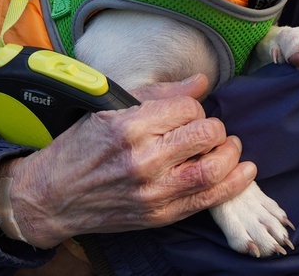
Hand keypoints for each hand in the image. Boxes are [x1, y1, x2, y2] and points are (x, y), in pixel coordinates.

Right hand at [0, 74, 255, 247]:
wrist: (53, 196)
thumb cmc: (80, 147)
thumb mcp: (111, 109)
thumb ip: (161, 94)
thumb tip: (202, 82)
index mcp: (129, 126)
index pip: (187, 108)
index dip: (193, 107)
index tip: (187, 111)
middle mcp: (143, 159)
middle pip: (205, 135)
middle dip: (215, 127)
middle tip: (209, 127)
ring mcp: (152, 192)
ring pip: (212, 169)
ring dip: (231, 154)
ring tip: (230, 145)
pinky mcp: (159, 216)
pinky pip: (207, 200)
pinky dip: (233, 184)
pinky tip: (245, 171)